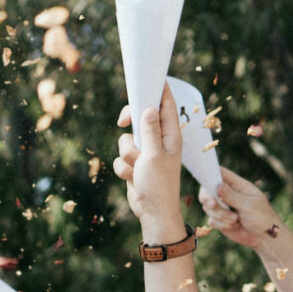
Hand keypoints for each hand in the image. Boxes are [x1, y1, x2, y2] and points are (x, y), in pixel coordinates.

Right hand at [116, 96, 187, 232]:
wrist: (153, 213)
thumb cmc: (159, 185)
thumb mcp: (153, 155)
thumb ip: (150, 130)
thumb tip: (149, 108)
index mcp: (170, 135)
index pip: (166, 105)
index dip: (158, 90)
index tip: (148, 78)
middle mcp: (159, 141)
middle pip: (142, 118)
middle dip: (130, 123)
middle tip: (122, 121)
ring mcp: (147, 153)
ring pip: (127, 140)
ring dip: (127, 154)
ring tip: (137, 168)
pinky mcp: (135, 165)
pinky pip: (121, 157)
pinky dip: (124, 168)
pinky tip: (133, 179)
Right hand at [198, 168, 289, 252]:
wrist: (263, 237)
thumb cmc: (262, 217)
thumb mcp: (249, 205)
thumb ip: (232, 196)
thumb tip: (217, 186)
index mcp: (238, 185)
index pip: (221, 174)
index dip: (210, 173)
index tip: (205, 178)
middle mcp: (228, 194)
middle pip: (208, 190)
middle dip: (208, 197)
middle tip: (212, 204)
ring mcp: (223, 207)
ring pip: (208, 207)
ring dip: (220, 214)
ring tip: (235, 220)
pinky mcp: (220, 220)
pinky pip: (212, 220)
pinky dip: (221, 224)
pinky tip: (234, 226)